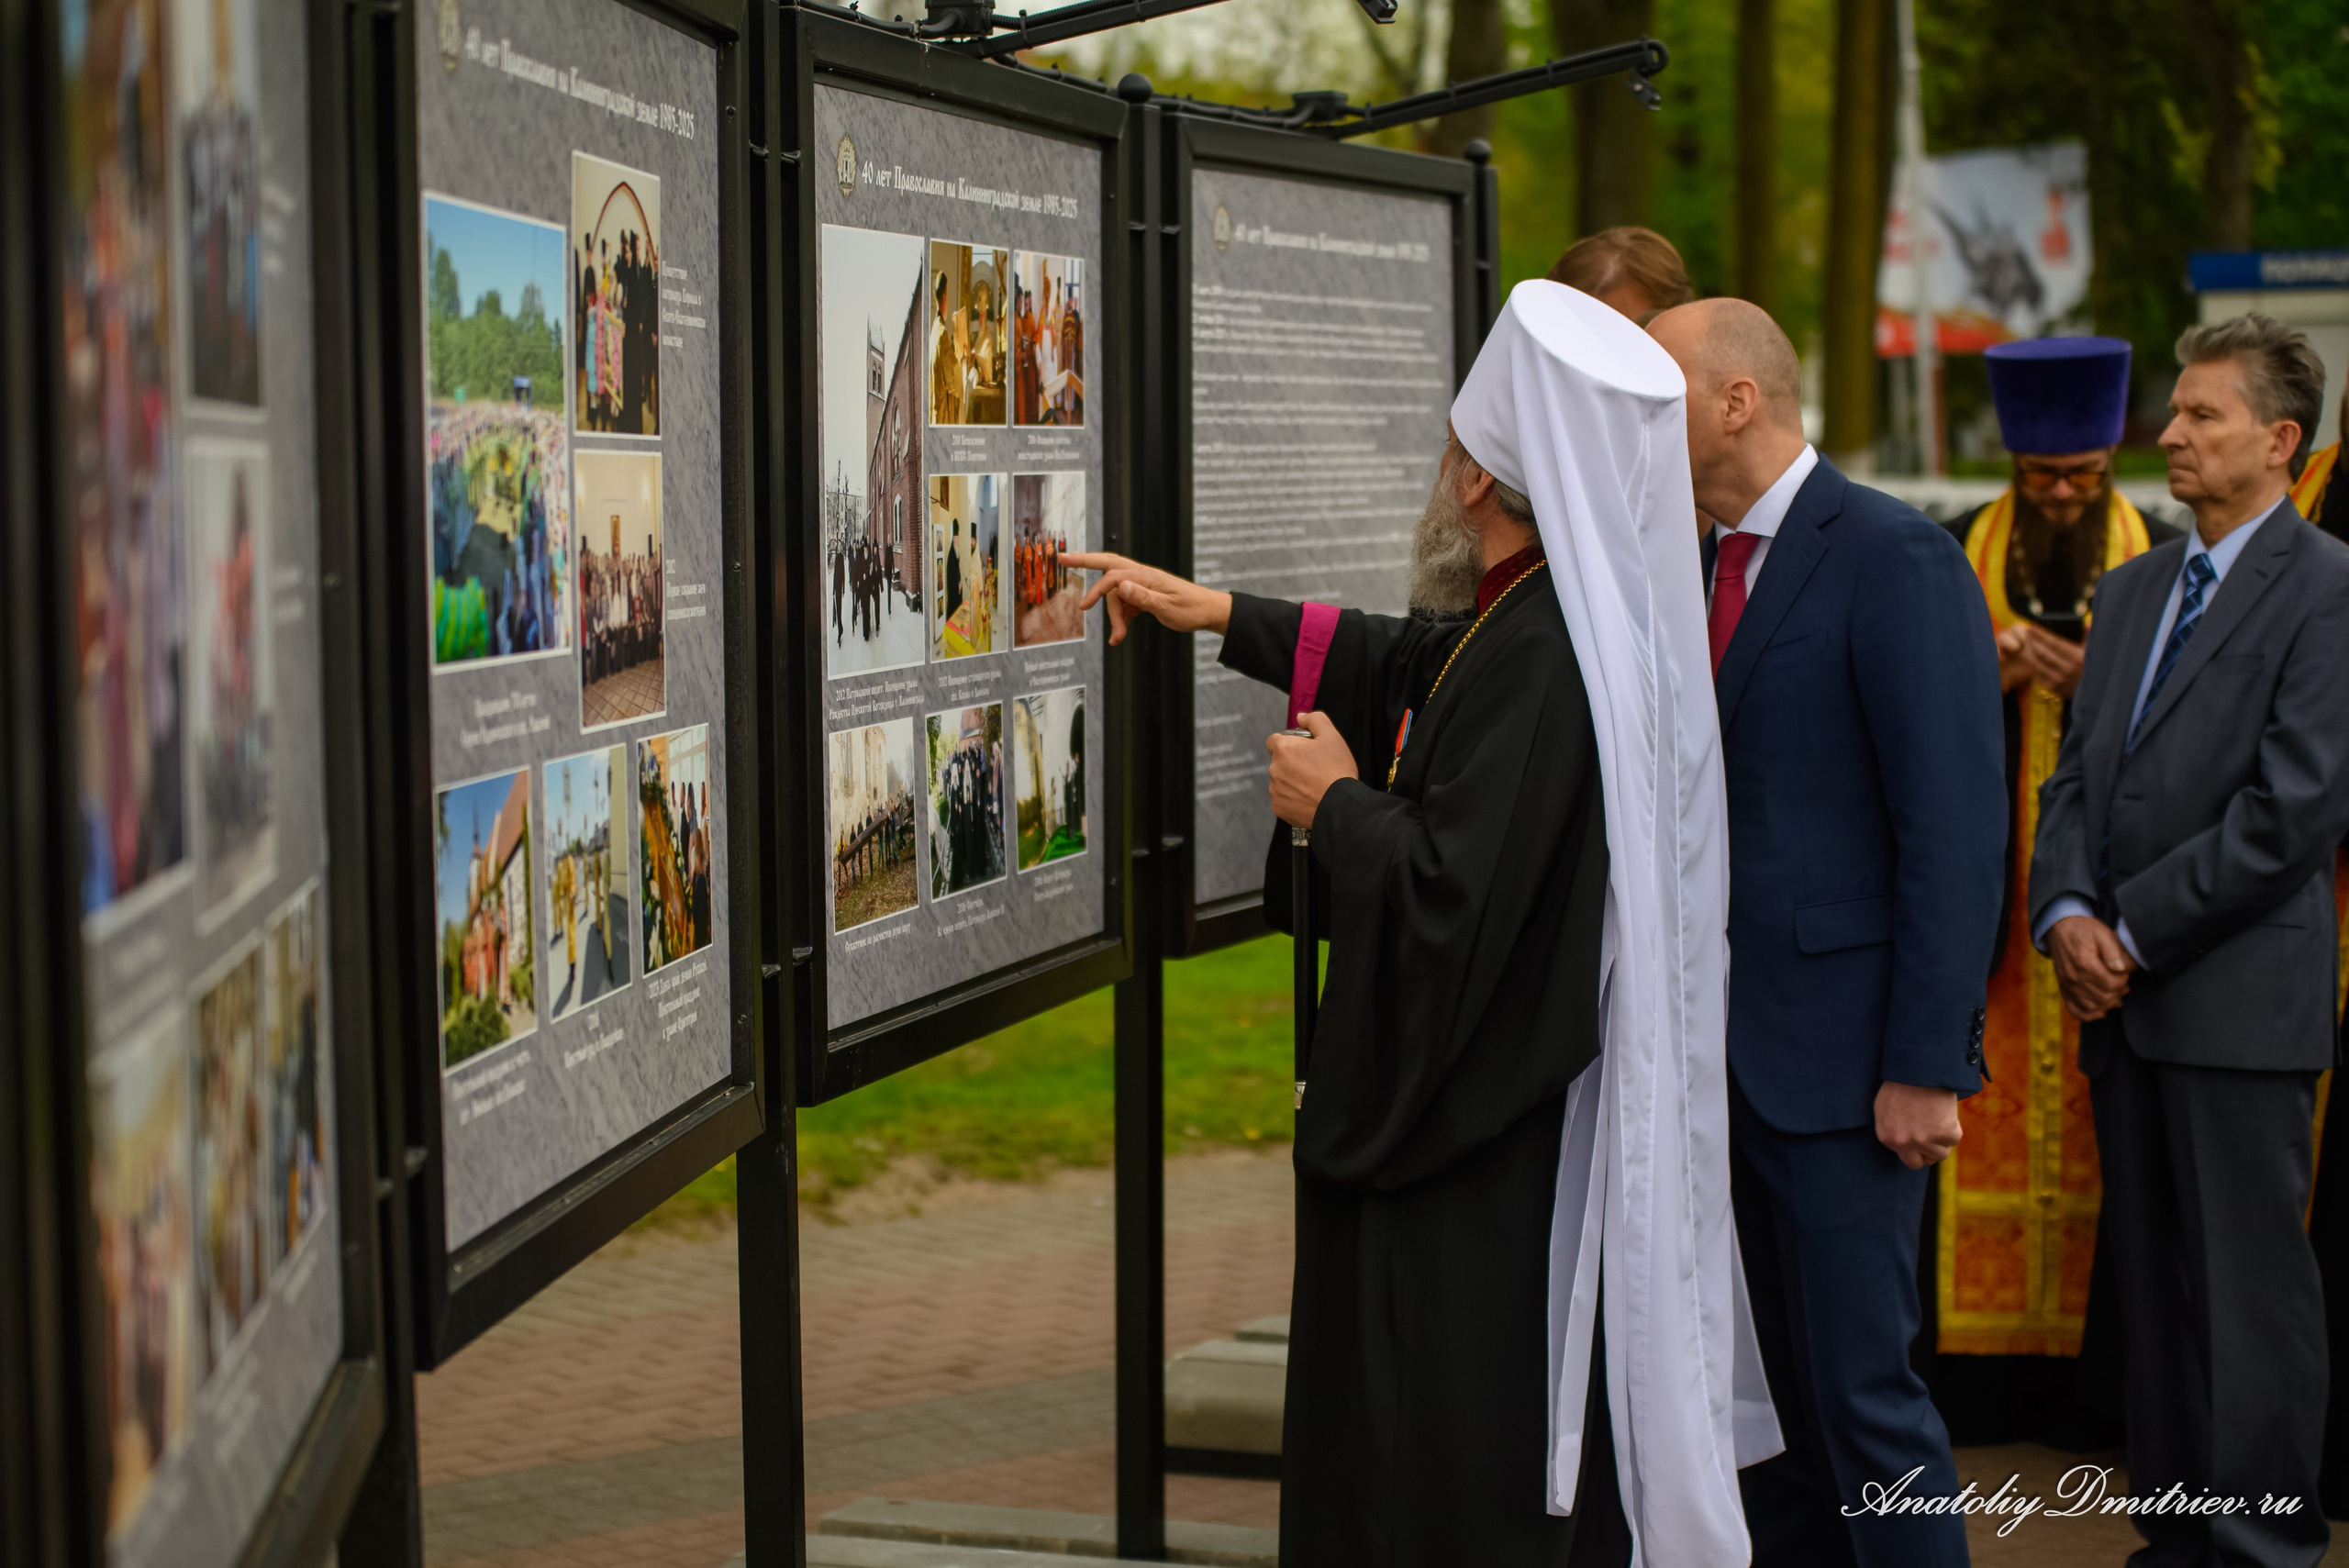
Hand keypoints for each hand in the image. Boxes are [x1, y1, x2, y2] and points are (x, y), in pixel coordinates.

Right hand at [1064, 552, 1231, 644]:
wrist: (1209, 611)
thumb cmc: (1191, 609)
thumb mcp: (1168, 607)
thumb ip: (1143, 597)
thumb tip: (1120, 585)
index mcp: (1146, 576)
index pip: (1113, 578)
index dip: (1097, 591)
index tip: (1084, 606)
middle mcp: (1141, 575)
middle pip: (1107, 564)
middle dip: (1084, 561)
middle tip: (1061, 558)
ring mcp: (1142, 584)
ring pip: (1116, 594)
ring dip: (1113, 616)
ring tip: (1118, 638)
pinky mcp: (1144, 595)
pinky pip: (1125, 603)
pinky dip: (1121, 618)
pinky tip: (1122, 633)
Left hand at [1267, 711, 1356, 827]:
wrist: (1339, 805)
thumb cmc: (1337, 770)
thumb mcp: (1331, 736)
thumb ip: (1315, 719)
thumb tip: (1300, 716)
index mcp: (1283, 749)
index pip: (1274, 740)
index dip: (1288, 743)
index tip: (1302, 749)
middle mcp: (1274, 769)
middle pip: (1279, 761)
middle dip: (1292, 763)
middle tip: (1314, 768)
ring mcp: (1275, 790)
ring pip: (1281, 781)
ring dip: (1292, 781)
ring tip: (1314, 785)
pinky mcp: (1278, 808)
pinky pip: (1283, 799)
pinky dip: (1293, 799)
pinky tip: (1309, 798)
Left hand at [1875, 1081, 1962, 1168]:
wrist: (1919, 1067)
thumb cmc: (1902, 1083)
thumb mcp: (1886, 1107)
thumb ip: (1892, 1128)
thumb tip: (1902, 1146)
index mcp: (1886, 1137)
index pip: (1903, 1155)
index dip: (1913, 1144)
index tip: (1918, 1130)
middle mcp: (1902, 1142)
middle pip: (1917, 1163)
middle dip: (1926, 1153)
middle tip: (1932, 1136)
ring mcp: (1923, 1140)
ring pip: (1940, 1154)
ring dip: (1942, 1138)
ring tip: (1936, 1116)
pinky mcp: (1943, 1134)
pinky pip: (1954, 1139)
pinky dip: (1954, 1126)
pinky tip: (1944, 1110)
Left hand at [1994, 622, 2085, 697]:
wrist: (2096, 693)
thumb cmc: (2094, 668)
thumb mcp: (2093, 652)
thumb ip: (2088, 638)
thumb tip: (2086, 625)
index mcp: (2078, 657)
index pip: (2055, 642)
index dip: (2041, 634)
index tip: (2031, 626)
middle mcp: (2068, 669)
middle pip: (2043, 653)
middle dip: (2032, 641)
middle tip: (2025, 633)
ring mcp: (2060, 680)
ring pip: (2038, 664)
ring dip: (2028, 653)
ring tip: (2024, 644)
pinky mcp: (2054, 688)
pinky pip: (2038, 675)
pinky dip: (2032, 665)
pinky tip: (2028, 658)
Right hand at [2047, 914, 2135, 1020]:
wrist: (2059, 928)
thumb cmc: (2083, 929)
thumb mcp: (2102, 933)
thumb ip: (2113, 951)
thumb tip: (2121, 969)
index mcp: (2085, 964)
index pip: (2111, 985)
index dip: (2123, 981)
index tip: (2125, 972)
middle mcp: (2074, 978)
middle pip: (2103, 998)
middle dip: (2118, 993)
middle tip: (2123, 983)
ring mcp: (2067, 985)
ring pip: (2092, 1007)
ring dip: (2108, 1004)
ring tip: (2116, 994)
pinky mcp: (2063, 988)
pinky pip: (2075, 1010)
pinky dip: (2089, 1015)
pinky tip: (2101, 1011)